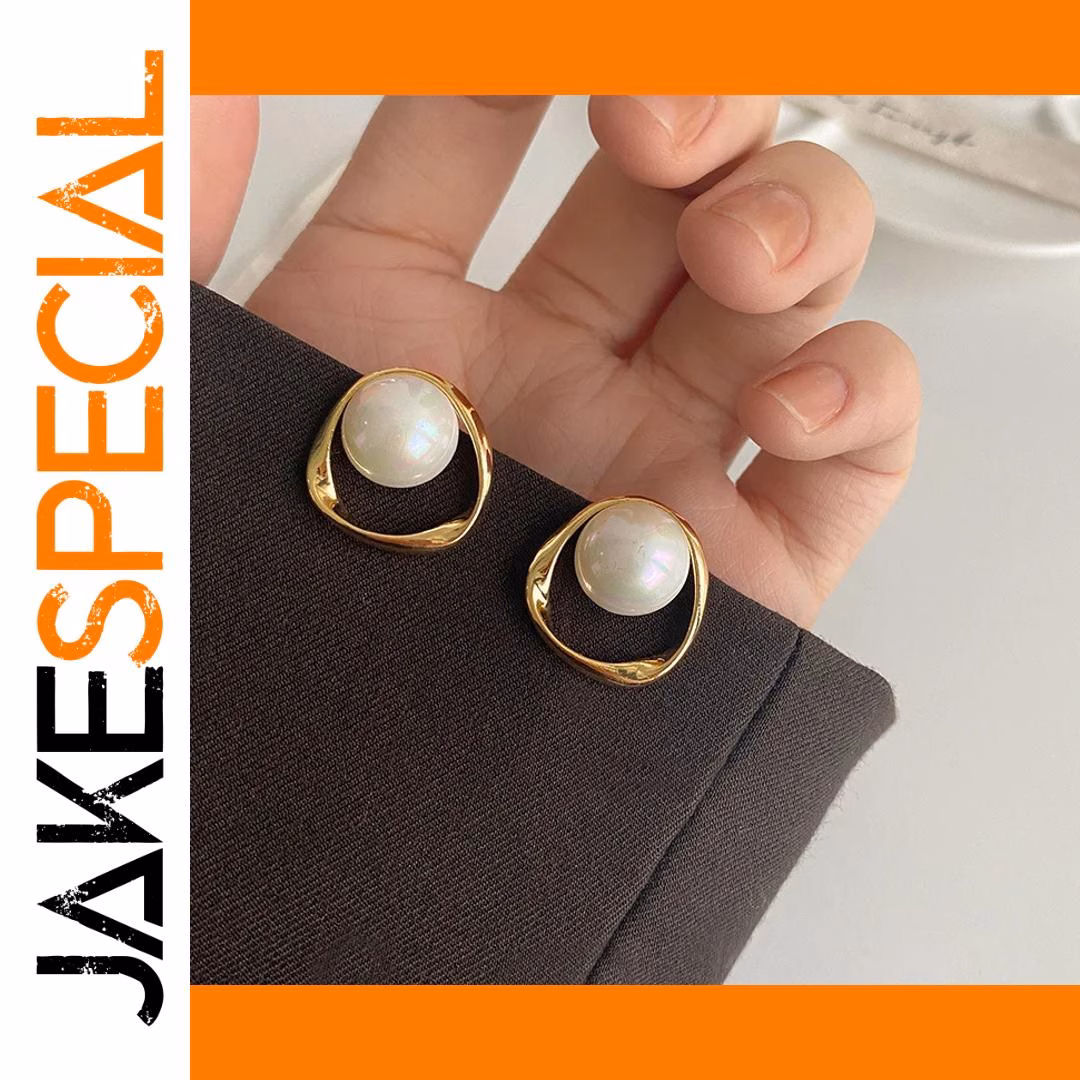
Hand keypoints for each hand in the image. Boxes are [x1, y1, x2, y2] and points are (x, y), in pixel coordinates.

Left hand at [192, 95, 918, 626]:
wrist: (333, 838)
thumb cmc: (258, 628)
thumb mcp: (188, 394)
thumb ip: (183, 217)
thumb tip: (216, 68)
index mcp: (410, 320)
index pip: (489, 128)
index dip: (527, 59)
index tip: (553, 43)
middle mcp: (550, 374)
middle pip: (681, 187)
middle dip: (700, 117)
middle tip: (655, 128)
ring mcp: (659, 459)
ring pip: (791, 290)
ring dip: (795, 227)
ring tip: (735, 254)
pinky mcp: (748, 567)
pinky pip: (856, 457)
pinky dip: (862, 395)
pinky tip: (791, 395)